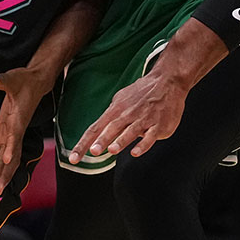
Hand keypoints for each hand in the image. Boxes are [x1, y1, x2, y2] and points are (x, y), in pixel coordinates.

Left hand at [0, 68, 52, 199]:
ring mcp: (9, 135)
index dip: (11, 148)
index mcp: (18, 120)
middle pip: (10, 158)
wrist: (34, 84)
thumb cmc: (24, 80)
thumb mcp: (13, 78)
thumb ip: (1, 79)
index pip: (14, 136)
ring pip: (4, 161)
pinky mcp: (3, 133)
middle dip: (2, 175)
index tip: (7, 160)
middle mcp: (15, 132)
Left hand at [68, 67, 187, 162]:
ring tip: (112, 150)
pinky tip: (135, 152)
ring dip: (121, 141)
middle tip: (93, 152)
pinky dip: (143, 144)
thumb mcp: (121, 100)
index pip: (95, 129)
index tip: (73, 158)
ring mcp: (143, 119)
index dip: (82, 144)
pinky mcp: (158, 124)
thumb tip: (101, 134)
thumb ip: (111, 117)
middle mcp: (127, 114)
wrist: (167, 81)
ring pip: (130, 131)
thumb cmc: (141, 93)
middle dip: (102, 140)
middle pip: (111, 129)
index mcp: (115, 110)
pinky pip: (150, 136)